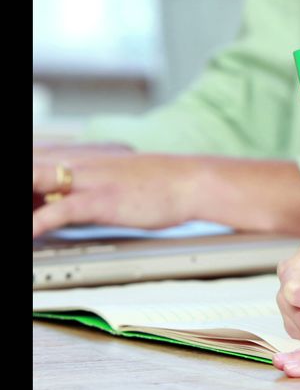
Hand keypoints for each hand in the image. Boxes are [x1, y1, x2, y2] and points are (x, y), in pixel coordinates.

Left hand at [33, 143, 194, 236]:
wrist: (191, 180)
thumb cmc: (155, 184)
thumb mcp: (109, 178)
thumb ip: (76, 186)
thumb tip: (54, 205)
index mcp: (74, 156)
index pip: (32, 161)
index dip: (26, 180)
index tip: (26, 203)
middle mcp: (74, 163)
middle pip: (29, 169)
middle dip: (19, 191)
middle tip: (21, 211)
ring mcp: (86, 179)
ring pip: (33, 183)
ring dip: (22, 203)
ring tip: (15, 220)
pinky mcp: (101, 199)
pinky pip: (60, 210)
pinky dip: (38, 223)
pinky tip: (29, 233)